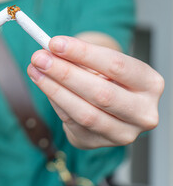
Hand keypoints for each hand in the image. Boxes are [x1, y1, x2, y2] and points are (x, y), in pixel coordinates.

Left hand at [27, 36, 163, 148]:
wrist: (110, 107)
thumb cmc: (107, 78)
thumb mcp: (101, 64)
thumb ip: (80, 57)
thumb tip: (50, 50)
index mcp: (149, 84)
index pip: (117, 65)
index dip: (83, 53)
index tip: (55, 43)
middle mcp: (142, 113)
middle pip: (101, 93)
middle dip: (65, 73)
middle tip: (40, 58)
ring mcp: (122, 133)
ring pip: (84, 113)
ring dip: (54, 90)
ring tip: (35, 71)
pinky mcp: (99, 143)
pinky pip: (72, 122)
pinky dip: (55, 101)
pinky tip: (44, 85)